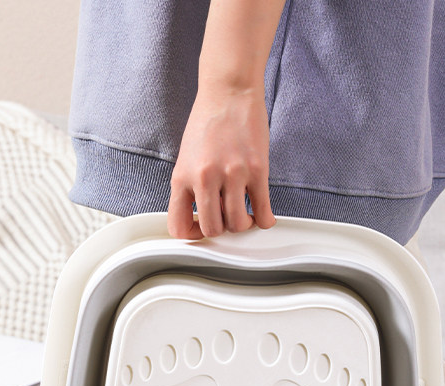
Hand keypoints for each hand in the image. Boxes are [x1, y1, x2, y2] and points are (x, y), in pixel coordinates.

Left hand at [167, 85, 275, 239]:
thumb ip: (191, 187)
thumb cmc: (209, 121)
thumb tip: (201, 215)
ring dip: (243, 223)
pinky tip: (263, 215)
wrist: (229, 91)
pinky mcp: (257, 170)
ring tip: (246, 212)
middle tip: (227, 218)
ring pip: (238, 223)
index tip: (201, 229)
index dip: (191, 234)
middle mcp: (205, 178)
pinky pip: (263, 210)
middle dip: (222, 229)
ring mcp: (232, 174)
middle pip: (213, 229)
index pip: (179, 225)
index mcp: (182, 177)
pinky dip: (265, 219)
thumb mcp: (187, 157)